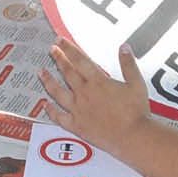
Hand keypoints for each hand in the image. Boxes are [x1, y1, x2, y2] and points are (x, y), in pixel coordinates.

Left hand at [39, 39, 153, 154]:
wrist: (132, 136)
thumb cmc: (136, 111)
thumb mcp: (136, 83)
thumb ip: (128, 64)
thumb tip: (124, 47)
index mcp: (98, 81)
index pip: (80, 60)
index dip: (69, 48)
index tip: (60, 40)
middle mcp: (85, 93)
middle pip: (67, 72)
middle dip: (58, 59)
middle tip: (51, 50)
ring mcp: (78, 109)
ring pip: (58, 92)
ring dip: (48, 81)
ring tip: (41, 72)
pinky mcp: (77, 125)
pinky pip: (59, 117)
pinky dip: (51, 111)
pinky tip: (45, 105)